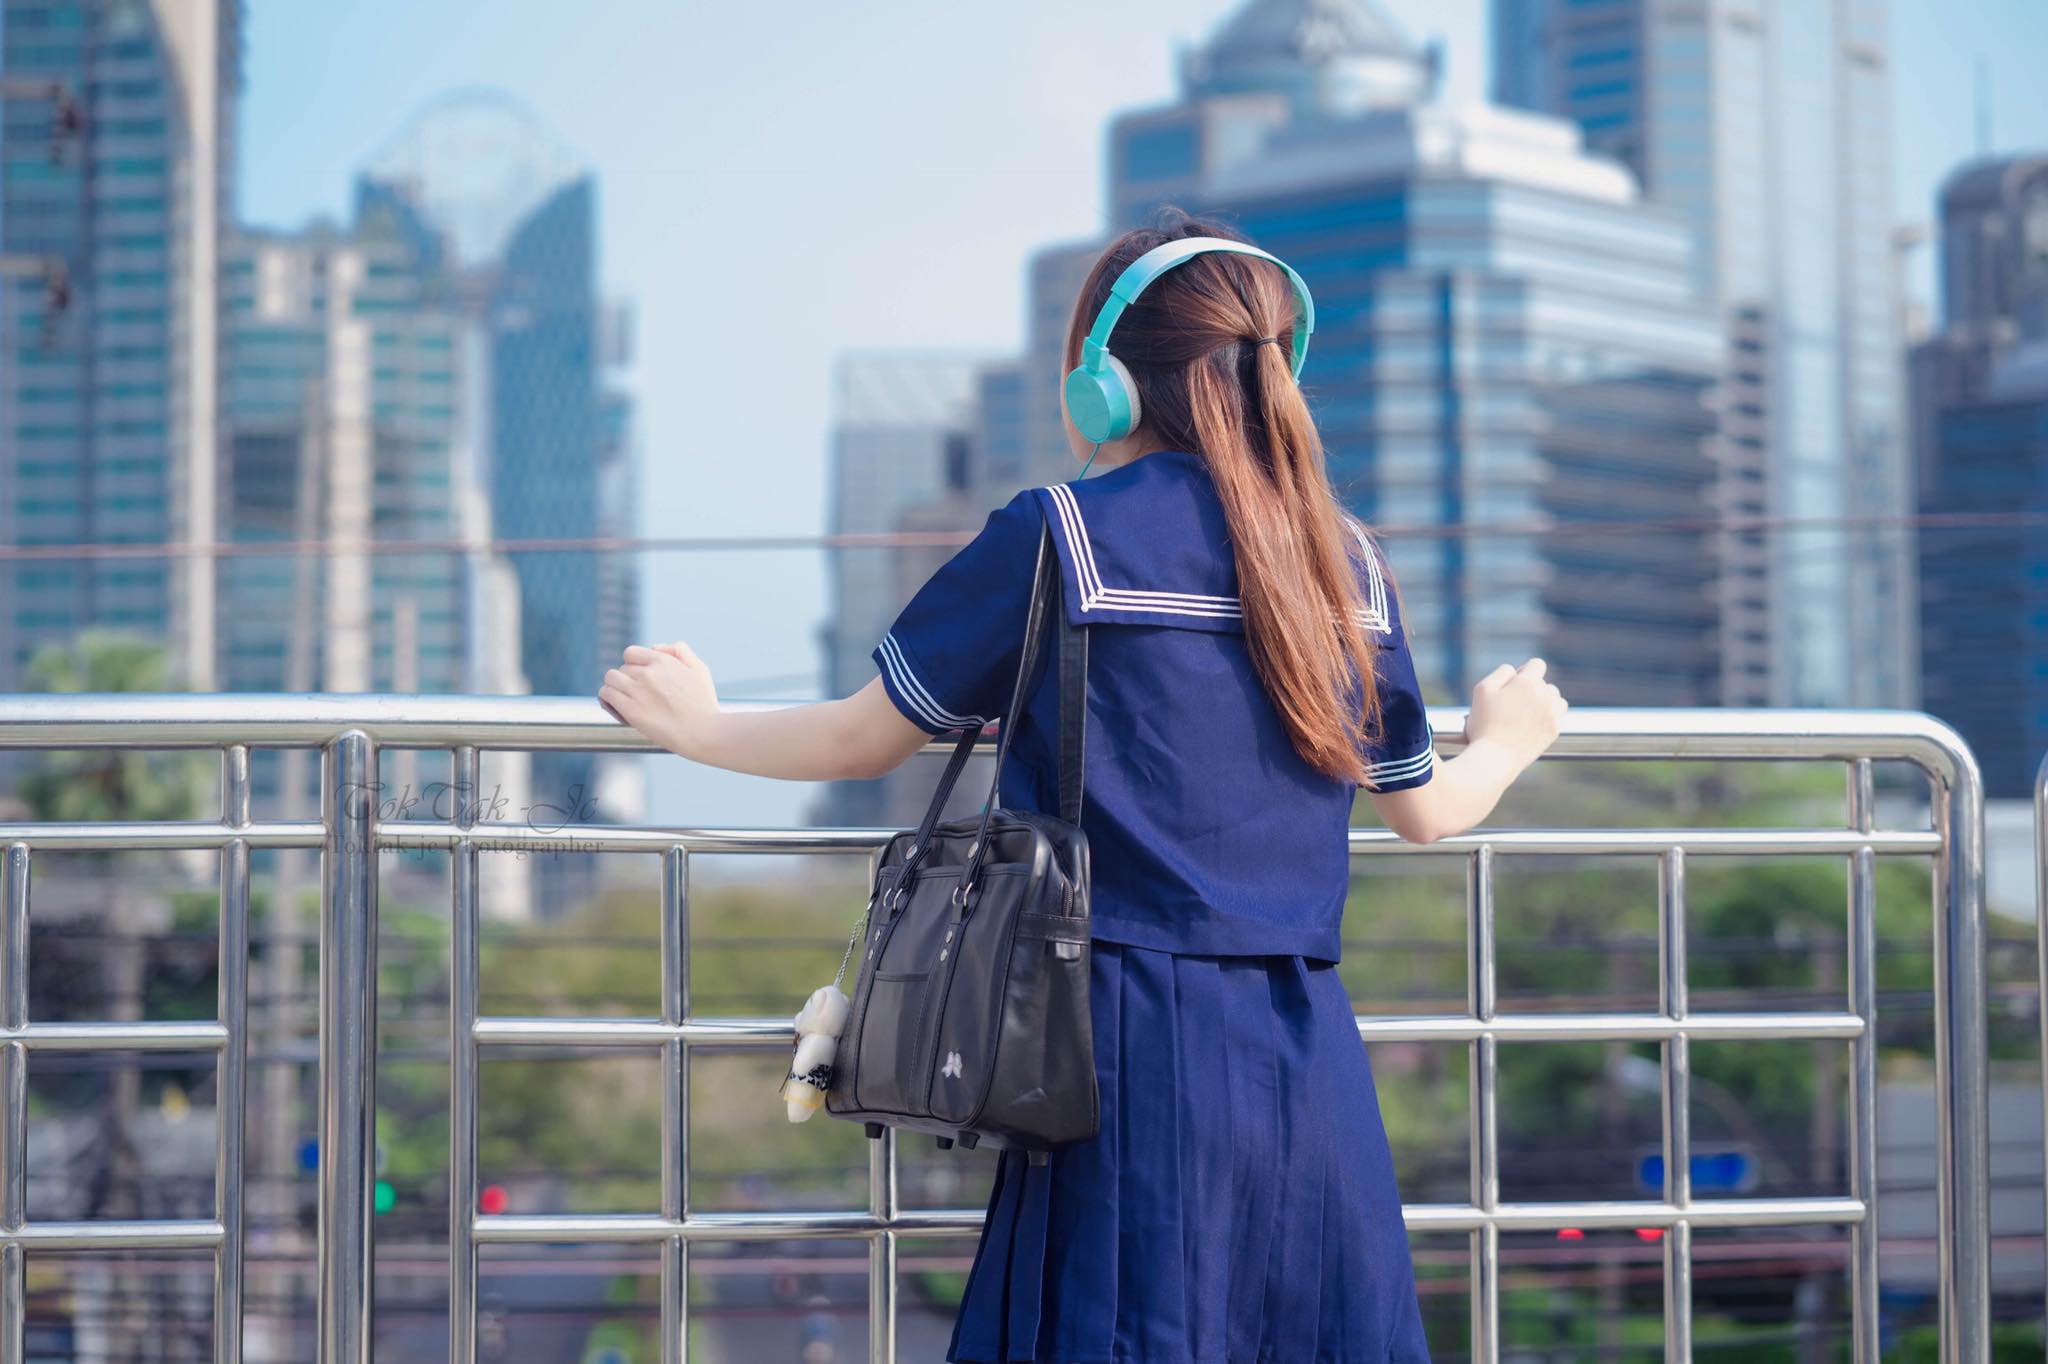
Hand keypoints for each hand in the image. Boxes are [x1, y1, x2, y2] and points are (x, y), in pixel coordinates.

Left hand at [599, 641, 719, 757]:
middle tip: (636, 695)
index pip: (630, 653)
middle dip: (627, 680)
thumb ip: (680, 651)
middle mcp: (649, 673)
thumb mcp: (699, 670)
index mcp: (664, 661)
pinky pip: (606, 694)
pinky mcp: (631, 710)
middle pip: (621, 668)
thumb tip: (655, 647)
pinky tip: (616, 707)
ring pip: (610, 678)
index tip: (639, 678)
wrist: (705, 733)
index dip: (633, 665)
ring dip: (614, 688)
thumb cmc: (704, 705)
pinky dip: (608, 699)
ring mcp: (638, 691)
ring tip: (623, 700)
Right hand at [1465, 657, 1566, 766]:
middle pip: (1544, 683)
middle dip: (1532, 690)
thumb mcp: (1482, 689)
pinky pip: (1558, 713)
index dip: (1524, 672)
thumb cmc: (1484, 724)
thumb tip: (1516, 671)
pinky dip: (1549, 714)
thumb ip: (1501, 673)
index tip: (1514, 685)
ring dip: (1543, 701)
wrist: (1495, 758)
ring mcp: (1553, 713)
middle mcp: (1544, 694)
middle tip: (1513, 705)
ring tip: (1525, 714)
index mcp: (1527, 682)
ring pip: (1554, 697)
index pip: (1537, 664)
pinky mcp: (1555, 729)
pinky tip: (1534, 722)